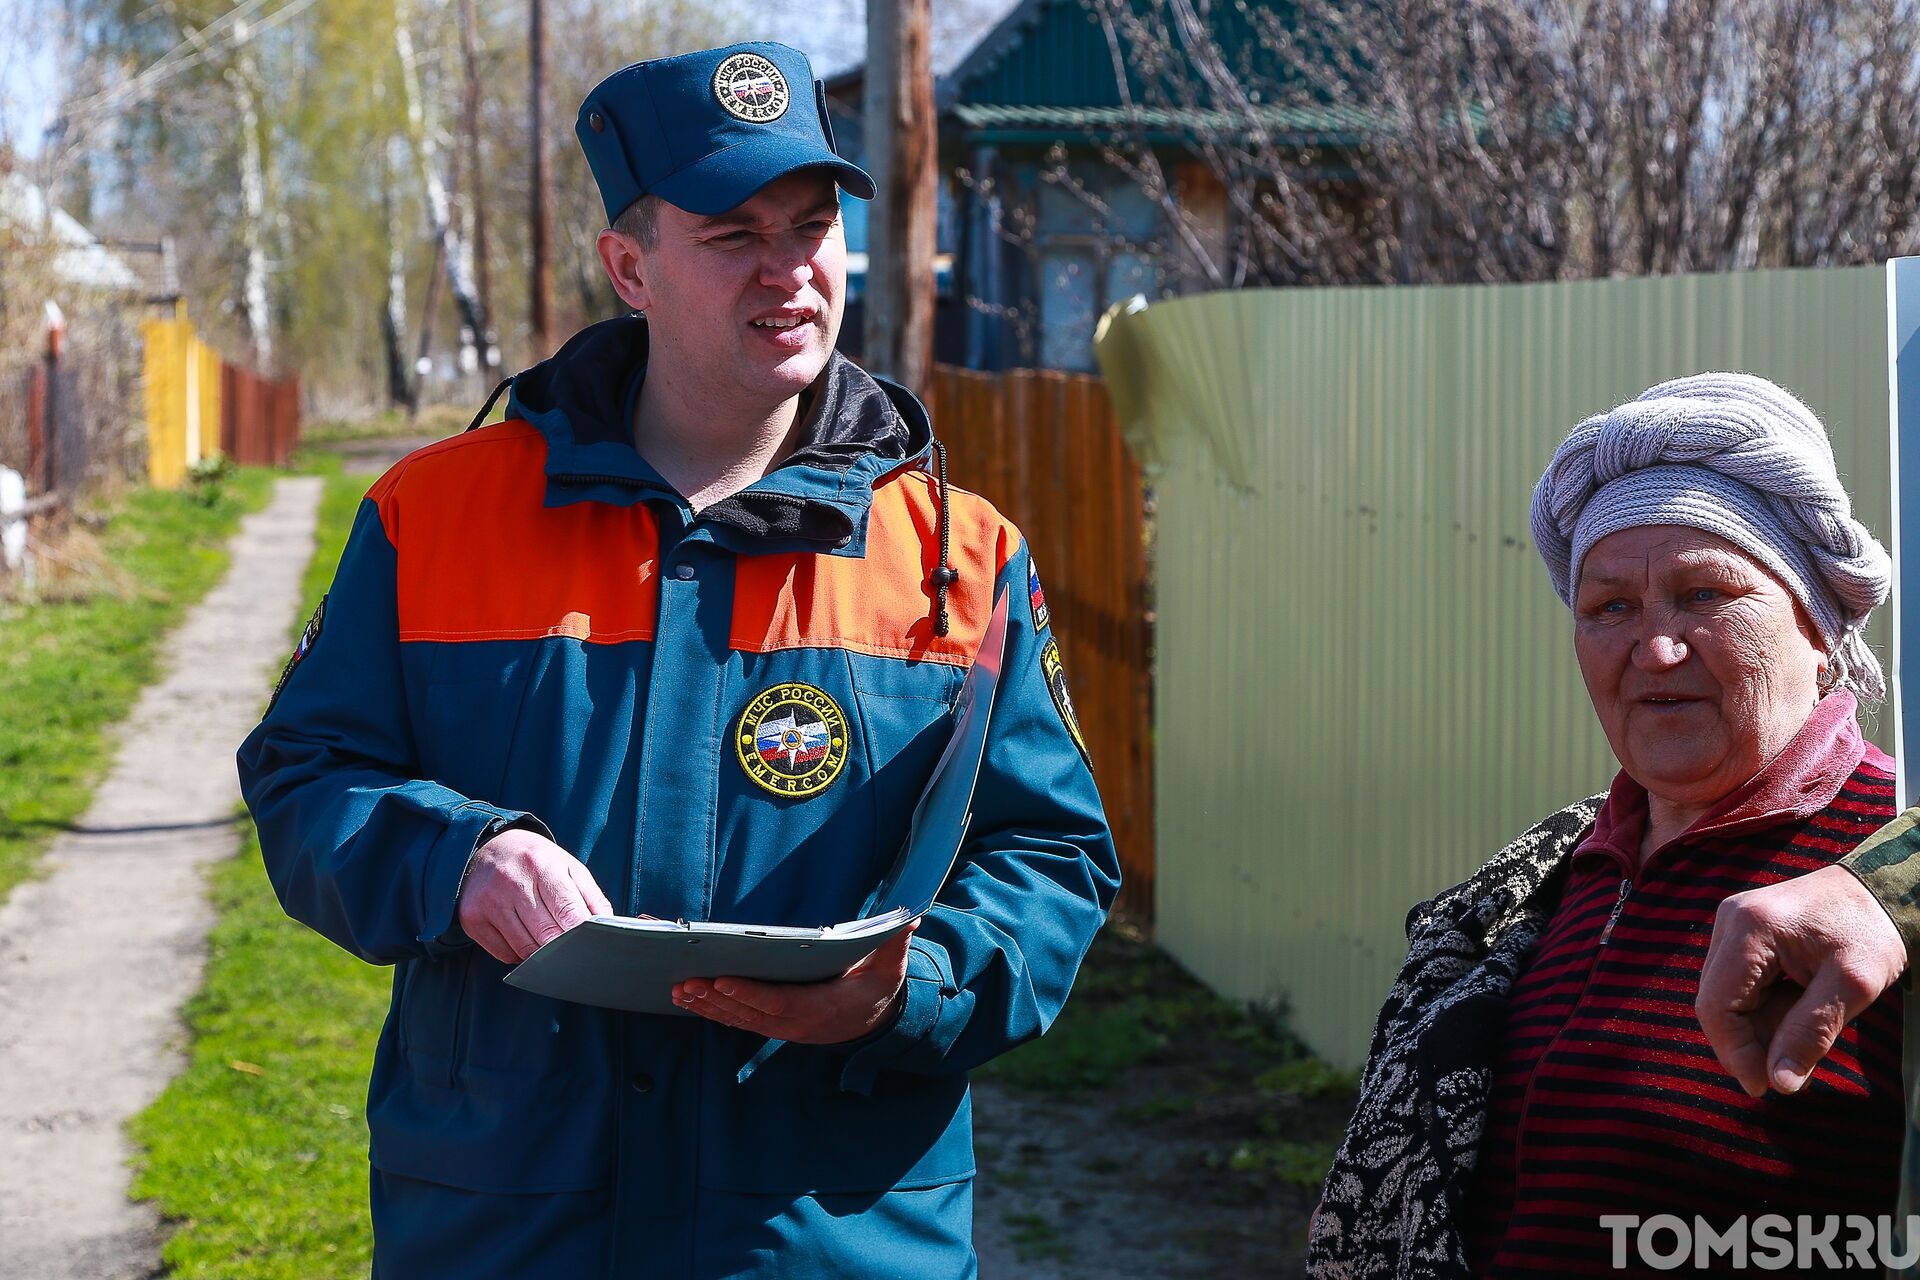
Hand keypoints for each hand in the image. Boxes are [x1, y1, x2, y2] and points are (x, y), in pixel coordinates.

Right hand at [455, 827, 612, 964]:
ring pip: (526, 949)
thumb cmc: (535, 860)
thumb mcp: (568, 867)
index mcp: (541, 866)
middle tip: (575, 951)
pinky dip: (520, 953)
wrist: (487, 848)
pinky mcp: (472, 920)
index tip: (592, 945)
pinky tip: (524, 936)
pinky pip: (505, 954)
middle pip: (547, 936)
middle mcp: (512, 883)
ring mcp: (489, 903)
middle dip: (565, 948)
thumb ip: (592, 897)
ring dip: (543, 953)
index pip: (568, 912)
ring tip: (549, 940)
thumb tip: (607, 927)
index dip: (582, 934)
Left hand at [672, 923, 917, 1044]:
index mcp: (823, 1008)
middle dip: (715, 999)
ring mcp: (784, 1028)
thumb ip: (895, 942)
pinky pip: (739, 1021)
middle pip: (750, 1014)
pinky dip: (713, 1011)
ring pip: (739, 1020)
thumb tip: (910, 918)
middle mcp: (798, 1024)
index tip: (722, 980)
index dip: (750, 994)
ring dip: (707, 1007)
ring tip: (679, 990)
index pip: (780, 1003)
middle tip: (685, 982)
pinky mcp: (774, 1025)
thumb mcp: (890, 965)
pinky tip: (691, 999)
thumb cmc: (878, 986)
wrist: (876, 1020)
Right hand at [1696, 863, 1905, 1095]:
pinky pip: (1736, 982)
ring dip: (1759, 1022)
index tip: (1764, 1087)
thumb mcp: (1853, 985)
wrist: (1881, 888)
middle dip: (1750, 1040)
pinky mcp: (1740, 929)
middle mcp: (1728, 920)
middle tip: (1792, 1063)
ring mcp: (1730, 922)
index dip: (1734, 1053)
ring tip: (1806, 1019)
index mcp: (1750, 929)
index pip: (1717, 1006)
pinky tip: (1796, 1001)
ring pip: (1724, 995)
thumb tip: (1779, 1083)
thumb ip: (1812, 1033)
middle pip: (1716, 1002)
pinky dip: (1763, 1005)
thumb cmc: (1872, 931)